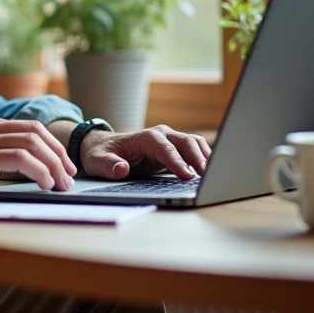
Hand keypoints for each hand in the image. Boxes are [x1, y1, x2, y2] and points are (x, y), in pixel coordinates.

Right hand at [0, 114, 77, 197]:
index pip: (29, 127)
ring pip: (33, 143)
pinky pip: (21, 158)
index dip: (52, 145)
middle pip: (36, 132)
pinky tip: (43, 184)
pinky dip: (39, 170)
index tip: (62, 165)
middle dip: (59, 154)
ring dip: (54, 165)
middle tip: (69, 176)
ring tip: (60, 184)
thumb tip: (13, 171)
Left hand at [80, 125, 211, 180]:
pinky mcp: (174, 151)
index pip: (165, 148)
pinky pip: (194, 152)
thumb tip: (121, 169)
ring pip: (195, 144)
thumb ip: (108, 165)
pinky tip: (211, 174)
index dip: (177, 161)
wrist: (102, 147)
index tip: (187, 176)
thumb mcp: (96, 161)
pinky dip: (205, 160)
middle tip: (210, 177)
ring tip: (217, 175)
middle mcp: (161, 136)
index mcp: (145, 137)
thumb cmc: (100, 153)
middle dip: (199, 158)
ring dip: (207, 157)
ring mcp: (170, 142)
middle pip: (186, 142)